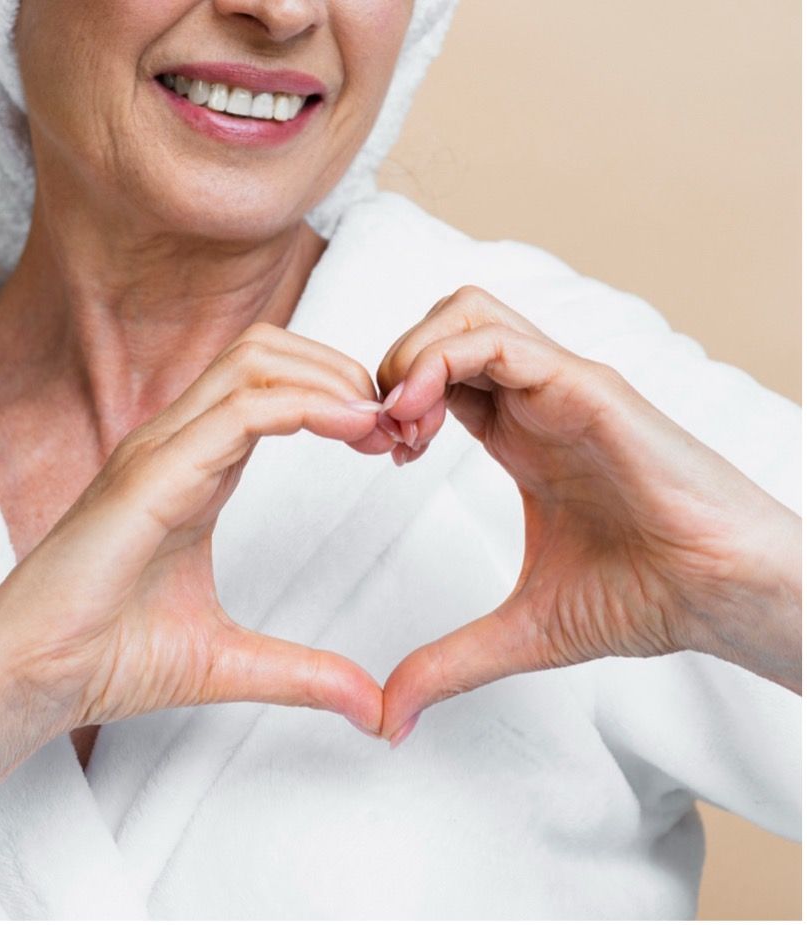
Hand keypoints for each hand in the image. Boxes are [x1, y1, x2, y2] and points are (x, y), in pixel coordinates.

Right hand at [0, 322, 397, 760]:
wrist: (30, 678)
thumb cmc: (104, 657)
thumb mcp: (230, 662)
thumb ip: (303, 673)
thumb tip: (372, 707)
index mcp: (194, 470)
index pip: (272, 388)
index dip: (341, 398)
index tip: (395, 444)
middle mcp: (175, 445)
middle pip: (269, 351)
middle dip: (344, 369)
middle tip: (401, 424)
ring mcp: (158, 451)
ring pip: (256, 361)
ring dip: (331, 378)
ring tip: (382, 423)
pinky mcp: (149, 474)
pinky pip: (240, 410)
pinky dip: (306, 405)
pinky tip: (351, 429)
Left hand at [373, 285, 802, 746]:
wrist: (727, 598)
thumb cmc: (648, 597)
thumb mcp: (521, 632)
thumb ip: (450, 663)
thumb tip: (389, 717)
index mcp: (520, 435)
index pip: (434, 376)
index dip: (388, 402)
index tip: (377, 459)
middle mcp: (537, 399)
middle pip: (442, 326)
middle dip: (390, 366)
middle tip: (379, 437)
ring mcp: (563, 385)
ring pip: (465, 312)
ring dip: (409, 355)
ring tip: (396, 423)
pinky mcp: (589, 387)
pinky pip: (500, 340)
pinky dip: (441, 362)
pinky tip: (418, 418)